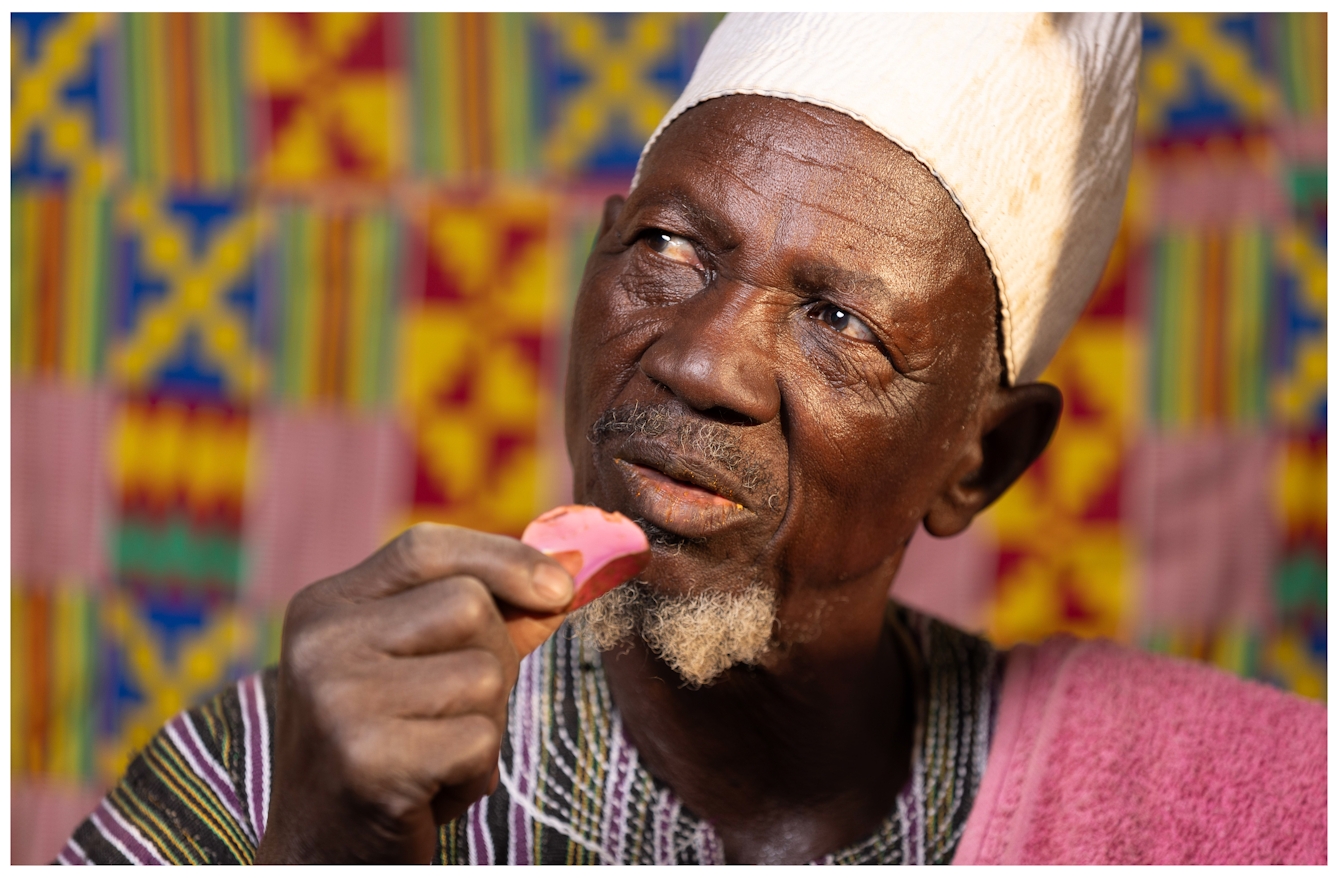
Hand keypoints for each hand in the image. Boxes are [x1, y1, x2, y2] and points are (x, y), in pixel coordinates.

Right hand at [254, 523, 574, 863]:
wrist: (323, 861)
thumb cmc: (386, 754)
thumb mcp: (420, 671)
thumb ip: (487, 617)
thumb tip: (568, 569)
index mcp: (324, 608)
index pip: (426, 547)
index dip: (504, 558)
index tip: (561, 587)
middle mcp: (321, 643)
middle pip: (469, 606)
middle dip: (493, 660)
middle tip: (450, 714)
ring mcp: (338, 700)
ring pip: (485, 675)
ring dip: (483, 726)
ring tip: (432, 757)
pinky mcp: (369, 760)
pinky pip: (480, 740)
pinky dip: (474, 774)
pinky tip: (428, 794)